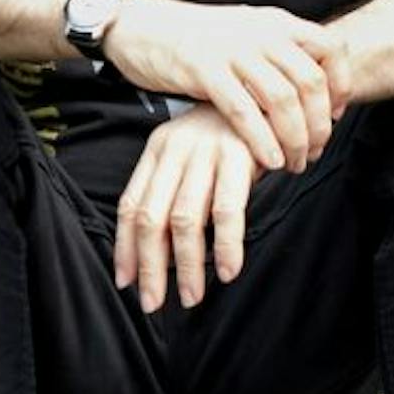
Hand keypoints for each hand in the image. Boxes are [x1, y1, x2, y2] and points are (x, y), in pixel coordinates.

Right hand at [100, 0, 351, 173]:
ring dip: (295, 140)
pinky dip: (262, 141)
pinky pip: (244, 112)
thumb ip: (278, 55)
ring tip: (293, 163)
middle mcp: (260, 32)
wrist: (141, 26)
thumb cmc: (197, 40)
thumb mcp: (246, 33)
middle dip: (320, 125)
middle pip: (311, 82)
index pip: (330, 49)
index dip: (341, 87)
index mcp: (276, 22)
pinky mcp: (204, 70)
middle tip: (315, 152)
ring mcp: (232, 49)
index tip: (335, 116)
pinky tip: (269, 161)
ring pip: (282, 101)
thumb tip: (312, 90)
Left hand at [113, 105, 259, 313]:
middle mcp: (175, 150)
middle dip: (150, 267)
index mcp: (157, 150)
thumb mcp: (191, 153)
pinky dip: (226, 245)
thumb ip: (173, 190)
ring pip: (185, 220)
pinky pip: (227, 210)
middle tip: (154, 303)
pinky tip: (228, 270)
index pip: (131, 206)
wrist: (268, 90)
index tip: (126, 282)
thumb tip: (160, 250)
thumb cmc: (231, 133)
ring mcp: (205, 152)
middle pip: (152, 218)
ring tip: (191, 296)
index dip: (125, 247)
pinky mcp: (237, 155)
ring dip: (187, 265)